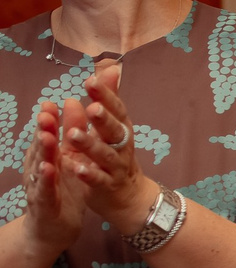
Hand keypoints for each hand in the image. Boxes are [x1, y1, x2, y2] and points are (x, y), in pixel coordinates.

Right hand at [21, 102, 86, 250]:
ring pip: (40, 166)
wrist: (53, 230)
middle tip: (47, 112)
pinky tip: (48, 169)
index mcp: (49, 157)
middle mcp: (40, 169)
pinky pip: (45, 190)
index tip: (53, 102)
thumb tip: (73, 102)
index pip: (48, 135)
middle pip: (41, 147)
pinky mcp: (45, 205)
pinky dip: (46, 179)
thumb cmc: (63, 191)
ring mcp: (40, 187)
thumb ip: (72, 134)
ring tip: (47, 136)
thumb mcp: (71, 160)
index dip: (49, 120)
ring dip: (43, 151)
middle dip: (43, 130)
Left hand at [52, 61, 154, 233]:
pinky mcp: (108, 186)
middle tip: (90, 107)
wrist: (130, 197)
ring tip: (73, 135)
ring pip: (105, 155)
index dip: (106, 96)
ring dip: (90, 145)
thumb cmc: (117, 158)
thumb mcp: (114, 127)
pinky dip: (89, 174)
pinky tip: (76, 168)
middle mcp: (122, 147)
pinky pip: (99, 180)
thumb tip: (110, 69)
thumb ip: (108, 100)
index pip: (116, 110)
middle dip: (103, 119)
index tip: (90, 80)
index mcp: (120, 130)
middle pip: (115, 131)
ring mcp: (116, 168)